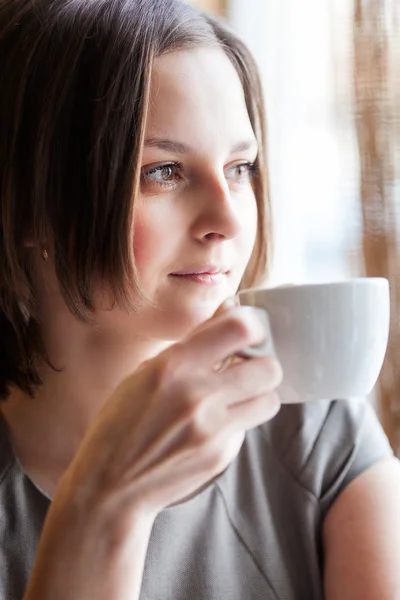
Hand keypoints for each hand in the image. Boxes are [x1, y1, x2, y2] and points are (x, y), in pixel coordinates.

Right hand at [60, 303, 282, 522]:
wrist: (111, 485)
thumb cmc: (121, 423)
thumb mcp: (146, 372)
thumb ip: (192, 342)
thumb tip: (231, 308)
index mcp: (173, 365)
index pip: (240, 328)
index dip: (254, 327)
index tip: (249, 333)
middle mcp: (197, 395)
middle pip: (269, 368)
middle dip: (262, 365)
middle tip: (247, 368)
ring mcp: (212, 429)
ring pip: (270, 400)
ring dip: (258, 395)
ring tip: (237, 397)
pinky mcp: (221, 456)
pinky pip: (248, 428)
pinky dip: (237, 424)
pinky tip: (211, 429)